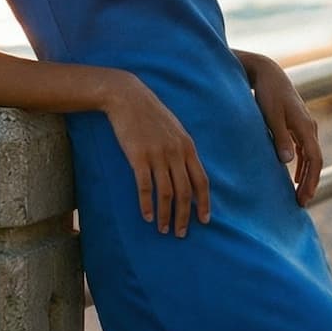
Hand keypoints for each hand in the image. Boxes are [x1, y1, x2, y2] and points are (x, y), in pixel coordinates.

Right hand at [102, 72, 210, 236]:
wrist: (127, 97)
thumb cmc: (149, 113)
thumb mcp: (174, 129)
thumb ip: (181, 149)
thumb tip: (186, 170)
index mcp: (188, 147)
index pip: (201, 181)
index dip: (204, 203)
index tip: (204, 220)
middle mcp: (176, 153)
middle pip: (185, 192)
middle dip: (184, 215)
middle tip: (181, 233)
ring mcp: (157, 155)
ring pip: (166, 193)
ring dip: (166, 214)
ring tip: (163, 229)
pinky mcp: (138, 157)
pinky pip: (145, 186)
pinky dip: (146, 204)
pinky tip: (146, 215)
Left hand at [244, 55, 321, 205]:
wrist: (268, 74)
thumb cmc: (267, 94)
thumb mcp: (270, 116)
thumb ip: (279, 137)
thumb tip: (287, 161)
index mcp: (305, 128)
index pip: (314, 160)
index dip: (311, 180)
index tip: (304, 197)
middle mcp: (309, 128)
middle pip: (315, 161)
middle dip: (310, 183)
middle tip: (302, 203)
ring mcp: (304, 127)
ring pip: (310, 156)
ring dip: (306, 175)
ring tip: (300, 194)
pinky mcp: (296, 125)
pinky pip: (304, 150)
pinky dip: (301, 164)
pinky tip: (294, 176)